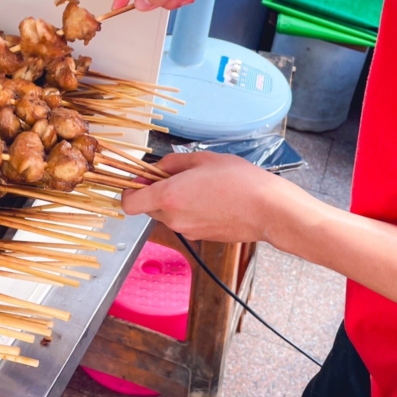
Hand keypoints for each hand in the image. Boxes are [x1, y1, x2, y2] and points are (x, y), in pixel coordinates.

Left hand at [120, 151, 321, 245]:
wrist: (268, 210)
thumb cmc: (240, 181)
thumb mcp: (203, 159)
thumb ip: (173, 163)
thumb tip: (158, 168)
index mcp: (168, 197)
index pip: (128, 203)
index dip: (128, 191)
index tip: (139, 179)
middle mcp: (173, 218)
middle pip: (148, 208)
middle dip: (155, 192)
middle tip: (177, 176)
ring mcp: (187, 230)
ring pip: (167, 215)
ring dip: (174, 201)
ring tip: (200, 186)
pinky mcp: (200, 237)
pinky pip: (185, 222)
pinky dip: (190, 211)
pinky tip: (210, 199)